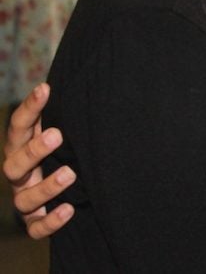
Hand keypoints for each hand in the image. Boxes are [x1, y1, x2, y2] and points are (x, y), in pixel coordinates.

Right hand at [2, 83, 75, 237]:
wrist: (74, 188)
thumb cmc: (70, 148)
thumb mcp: (68, 129)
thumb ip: (71, 112)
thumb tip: (90, 77)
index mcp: (23, 147)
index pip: (19, 126)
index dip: (30, 108)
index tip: (45, 89)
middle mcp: (21, 174)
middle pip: (14, 164)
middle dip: (34, 150)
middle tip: (57, 134)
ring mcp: (26, 198)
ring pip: (25, 199)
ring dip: (46, 186)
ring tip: (71, 174)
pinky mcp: (37, 221)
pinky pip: (37, 227)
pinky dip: (50, 221)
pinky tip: (69, 210)